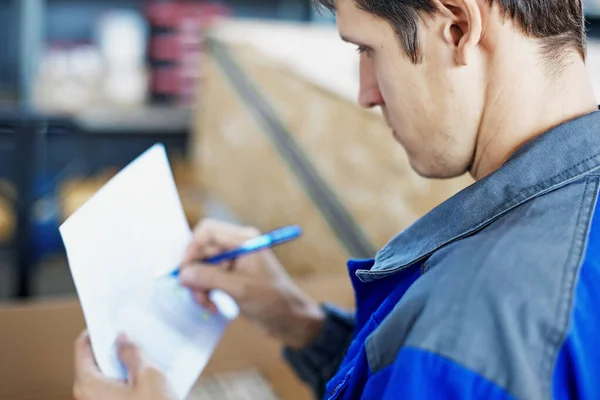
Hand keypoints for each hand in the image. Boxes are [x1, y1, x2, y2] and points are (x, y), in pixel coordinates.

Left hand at [73, 331, 176, 399]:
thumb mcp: (148, 376)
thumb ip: (133, 352)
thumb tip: (122, 338)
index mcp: (87, 383)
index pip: (83, 346)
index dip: (98, 329)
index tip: (112, 319)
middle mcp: (85, 397)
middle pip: (95, 362)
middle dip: (115, 348)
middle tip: (135, 336)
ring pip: (106, 378)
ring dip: (124, 366)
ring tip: (146, 357)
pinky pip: (113, 393)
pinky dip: (127, 382)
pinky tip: (148, 379)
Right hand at [179, 219, 324, 348]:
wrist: (289, 319)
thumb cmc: (272, 300)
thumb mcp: (239, 288)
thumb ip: (210, 278)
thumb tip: (183, 274)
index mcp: (243, 240)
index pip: (208, 231)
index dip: (192, 248)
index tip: (187, 271)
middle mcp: (236, 246)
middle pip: (202, 251)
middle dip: (196, 273)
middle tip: (196, 294)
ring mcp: (233, 262)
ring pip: (202, 267)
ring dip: (200, 287)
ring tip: (208, 304)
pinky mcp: (230, 276)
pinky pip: (208, 279)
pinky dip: (206, 292)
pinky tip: (213, 306)